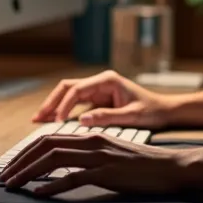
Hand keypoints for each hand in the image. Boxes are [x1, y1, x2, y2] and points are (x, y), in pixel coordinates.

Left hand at [0, 134, 202, 200]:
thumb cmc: (142, 166)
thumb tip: (62, 170)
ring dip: (29, 173)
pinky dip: (52, 186)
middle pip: (46, 146)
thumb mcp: (111, 156)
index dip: (27, 152)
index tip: (13, 165)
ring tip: (14, 184)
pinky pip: (73, 179)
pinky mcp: (107, 172)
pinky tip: (39, 193)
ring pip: (54, 160)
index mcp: (91, 136)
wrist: (171, 167)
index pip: (50, 139)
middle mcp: (91, 141)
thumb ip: (87, 158)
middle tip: (5, 176)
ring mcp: (99, 156)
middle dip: (21, 161)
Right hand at [32, 70, 172, 127]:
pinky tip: (53, 122)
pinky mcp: (97, 100)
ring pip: (68, 94)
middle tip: (37, 117)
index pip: (77, 90)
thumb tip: (82, 120)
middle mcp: (100, 82)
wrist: (165, 111)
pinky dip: (64, 112)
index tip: (56, 121)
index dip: (64, 105)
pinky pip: (76, 104)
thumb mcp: (131, 116)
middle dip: (51, 102)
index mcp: (108, 80)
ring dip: (54, 105)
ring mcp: (98, 90)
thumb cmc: (152, 111)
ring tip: (39, 119)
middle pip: (67, 87)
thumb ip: (107, 117)